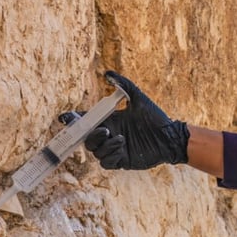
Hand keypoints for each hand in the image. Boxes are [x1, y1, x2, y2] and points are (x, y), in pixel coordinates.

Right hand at [71, 71, 188, 169]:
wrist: (170, 137)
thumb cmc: (156, 118)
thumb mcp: (139, 98)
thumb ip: (124, 85)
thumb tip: (107, 73)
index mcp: (110, 121)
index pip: (86, 121)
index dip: (73, 120)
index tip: (66, 117)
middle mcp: (109, 135)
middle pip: (87, 139)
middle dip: (91, 135)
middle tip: (105, 129)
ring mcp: (114, 149)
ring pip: (96, 151)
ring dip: (104, 145)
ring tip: (121, 138)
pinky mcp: (122, 161)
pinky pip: (106, 162)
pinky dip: (110, 155)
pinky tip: (121, 146)